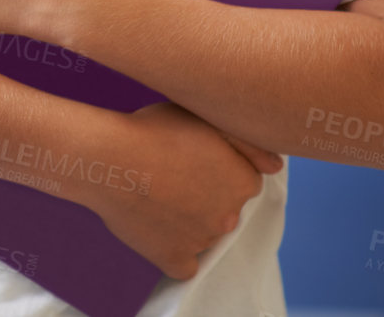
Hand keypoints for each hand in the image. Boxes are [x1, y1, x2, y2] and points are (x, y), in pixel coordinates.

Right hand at [84, 102, 281, 279]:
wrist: (108, 159)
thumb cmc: (151, 131)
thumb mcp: (204, 119)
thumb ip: (248, 143)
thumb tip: (276, 166)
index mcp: (242, 182)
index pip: (240, 182)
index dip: (213, 169)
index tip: (188, 159)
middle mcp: (230, 215)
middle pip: (222, 209)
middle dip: (203, 197)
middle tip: (168, 175)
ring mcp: (203, 240)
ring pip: (202, 234)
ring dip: (186, 220)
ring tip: (153, 194)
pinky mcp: (175, 258)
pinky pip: (184, 264)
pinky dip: (174, 252)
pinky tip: (156, 229)